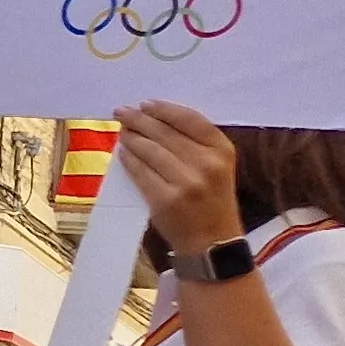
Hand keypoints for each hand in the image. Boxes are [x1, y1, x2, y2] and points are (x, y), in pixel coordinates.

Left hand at [114, 101, 241, 259]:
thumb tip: (157, 118)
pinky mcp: (164, 200)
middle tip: (122, 112)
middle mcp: (206, 164)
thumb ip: (197, 143)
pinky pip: (139, 172)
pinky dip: (128, 159)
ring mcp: (185, 183)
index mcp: (222, 151)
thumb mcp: (218, 166)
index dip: (164, 109)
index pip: (189, 120)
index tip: (146, 104)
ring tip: (122, 131)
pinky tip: (123, 152)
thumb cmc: (212, 199)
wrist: (212, 241)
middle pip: (164, 132)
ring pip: (149, 150)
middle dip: (139, 120)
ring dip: (131, 137)